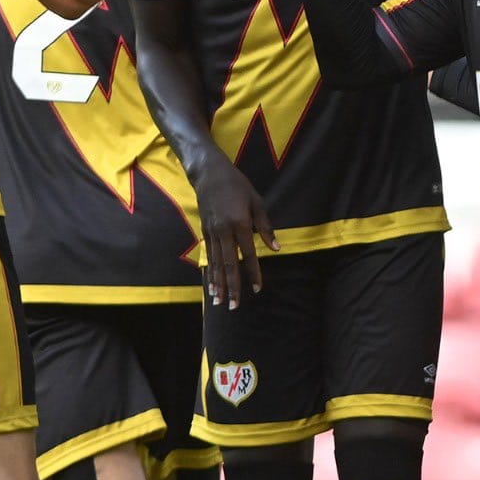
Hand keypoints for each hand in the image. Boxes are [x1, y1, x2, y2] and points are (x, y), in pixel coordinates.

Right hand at [191, 155, 277, 309]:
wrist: (209, 173)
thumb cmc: (238, 185)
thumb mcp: (257, 201)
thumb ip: (265, 226)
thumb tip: (275, 248)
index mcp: (240, 224)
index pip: (248, 254)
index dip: (254, 273)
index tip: (258, 289)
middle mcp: (224, 231)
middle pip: (229, 264)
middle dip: (232, 287)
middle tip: (234, 306)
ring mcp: (212, 232)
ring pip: (215, 263)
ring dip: (218, 284)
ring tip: (219, 302)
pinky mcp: (204, 231)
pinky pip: (207, 256)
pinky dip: (209, 272)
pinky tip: (210, 284)